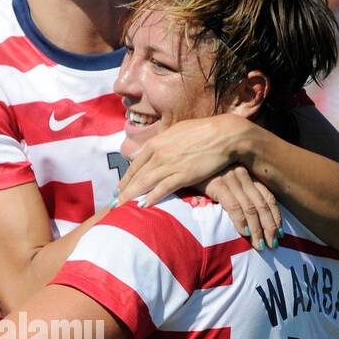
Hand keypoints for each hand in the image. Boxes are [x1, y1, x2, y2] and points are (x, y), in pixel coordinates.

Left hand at [116, 113, 261, 220]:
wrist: (223, 135)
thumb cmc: (202, 132)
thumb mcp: (176, 132)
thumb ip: (162, 143)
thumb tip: (151, 150)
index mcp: (157, 143)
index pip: (135, 164)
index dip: (126, 178)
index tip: (119, 188)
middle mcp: (159, 153)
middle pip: (137, 175)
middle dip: (124, 191)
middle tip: (115, 203)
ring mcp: (170, 164)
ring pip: (145, 183)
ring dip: (132, 197)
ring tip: (123, 207)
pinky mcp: (182, 175)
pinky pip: (163, 189)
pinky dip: (152, 198)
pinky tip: (144, 205)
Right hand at [204, 169, 281, 249]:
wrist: (183, 158)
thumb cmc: (201, 172)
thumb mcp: (223, 178)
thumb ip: (234, 192)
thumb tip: (246, 214)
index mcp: (247, 174)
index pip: (268, 197)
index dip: (276, 216)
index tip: (280, 232)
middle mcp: (243, 175)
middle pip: (263, 205)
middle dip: (270, 227)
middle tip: (274, 245)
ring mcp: (231, 179)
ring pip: (251, 208)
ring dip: (258, 230)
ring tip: (261, 245)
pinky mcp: (217, 184)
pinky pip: (233, 206)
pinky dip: (241, 221)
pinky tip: (245, 233)